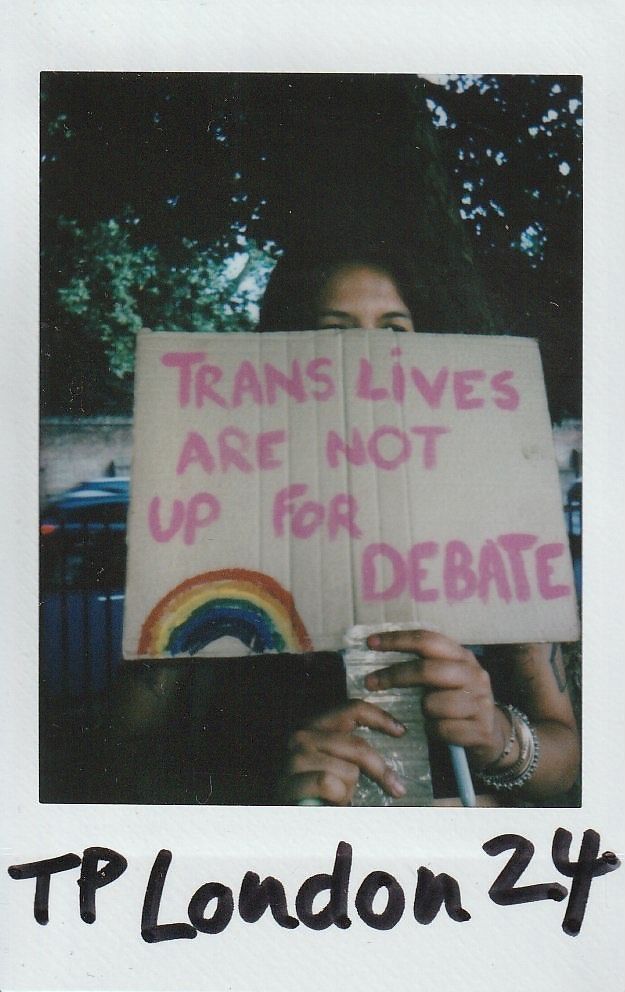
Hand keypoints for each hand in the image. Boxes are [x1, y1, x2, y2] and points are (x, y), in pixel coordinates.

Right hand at [279, 700, 407, 804]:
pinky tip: (328, 805)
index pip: (352, 708)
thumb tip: (396, 734)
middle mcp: (302, 734)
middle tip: (396, 788)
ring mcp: (294, 756)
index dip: (380, 717)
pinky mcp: (289, 780)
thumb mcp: (335, 762)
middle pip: (357, 745)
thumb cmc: (314, 791)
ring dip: (350, 791)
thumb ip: (353, 748)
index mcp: (315, 725)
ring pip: (347, 770)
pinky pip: (329, 784)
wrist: (278, 821)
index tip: (402, 731)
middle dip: (379, 770)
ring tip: (338, 799)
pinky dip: (337, 799)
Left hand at [365, 629, 506, 768]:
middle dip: (394, 675)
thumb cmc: (457, 702)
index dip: (397, 640)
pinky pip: (441, 729)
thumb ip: (424, 665)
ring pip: (432, 704)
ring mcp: (480, 702)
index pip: (428, 640)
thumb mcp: (446, 678)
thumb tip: (379, 652)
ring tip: (427, 715)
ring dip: (422, 712)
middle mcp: (474, 674)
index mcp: (462, 656)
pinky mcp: (480, 729)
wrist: (493, 735)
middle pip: (427, 670)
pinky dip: (433, 731)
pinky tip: (438, 731)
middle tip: (370, 683)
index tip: (370, 643)